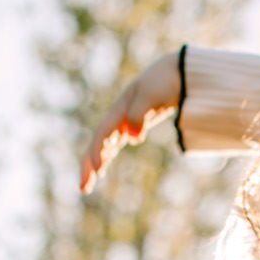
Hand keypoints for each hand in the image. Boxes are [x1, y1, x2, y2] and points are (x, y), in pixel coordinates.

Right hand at [79, 51, 181, 192]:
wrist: (176, 72)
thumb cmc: (165, 81)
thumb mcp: (153, 95)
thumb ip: (140, 115)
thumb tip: (132, 139)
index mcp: (120, 108)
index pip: (103, 134)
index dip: (98, 152)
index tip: (97, 171)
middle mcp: (118, 115)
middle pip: (98, 143)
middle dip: (89, 165)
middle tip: (83, 188)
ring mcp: (124, 120)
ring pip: (104, 145)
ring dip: (95, 163)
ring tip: (87, 185)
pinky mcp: (133, 124)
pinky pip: (114, 143)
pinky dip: (106, 156)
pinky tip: (102, 168)